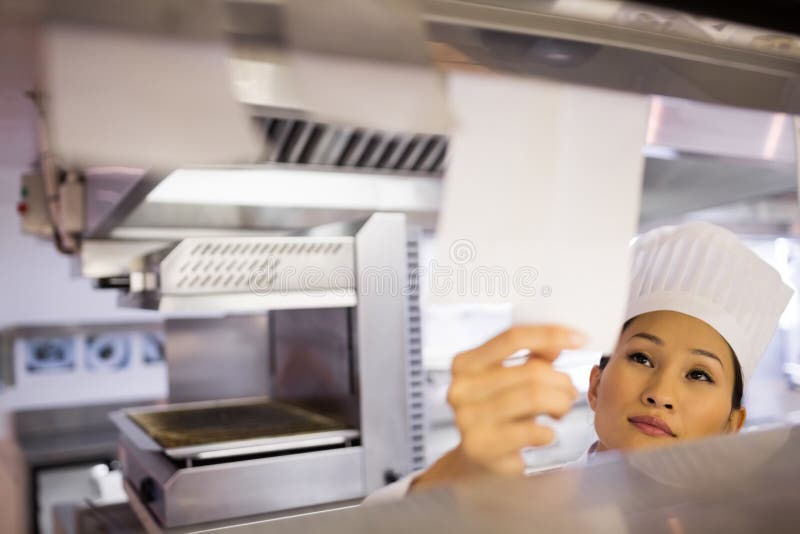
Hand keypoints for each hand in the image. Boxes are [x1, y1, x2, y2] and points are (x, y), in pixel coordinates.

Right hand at [411, 325, 583, 490]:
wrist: (475, 460)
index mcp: (465, 363)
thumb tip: (556, 344)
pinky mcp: (482, 447)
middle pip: (530, 371)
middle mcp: (460, 389)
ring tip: (561, 410)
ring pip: (535, 398)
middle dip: (561, 381)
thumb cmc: (498, 414)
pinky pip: (533, 431)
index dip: (550, 334)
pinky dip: (549, 432)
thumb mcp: (509, 381)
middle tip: (571, 391)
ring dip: (560, 404)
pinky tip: (545, 434)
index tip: (581, 338)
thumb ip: (531, 359)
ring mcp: (468, 419)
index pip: (512, 338)